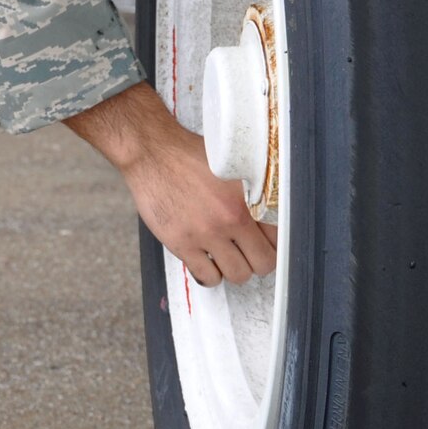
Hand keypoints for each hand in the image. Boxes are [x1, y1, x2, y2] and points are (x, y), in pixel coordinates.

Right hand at [66, 83, 276, 285]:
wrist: (151, 152)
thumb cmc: (187, 154)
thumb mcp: (229, 164)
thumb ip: (248, 187)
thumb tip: (264, 204)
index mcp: (243, 200)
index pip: (276, 237)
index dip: (274, 243)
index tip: (267, 243)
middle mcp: (226, 221)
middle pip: (261, 263)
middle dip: (258, 261)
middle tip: (249, 254)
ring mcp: (203, 235)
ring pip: (236, 275)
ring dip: (234, 268)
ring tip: (227, 257)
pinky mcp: (181, 244)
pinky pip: (207, 276)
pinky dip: (211, 274)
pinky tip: (207, 261)